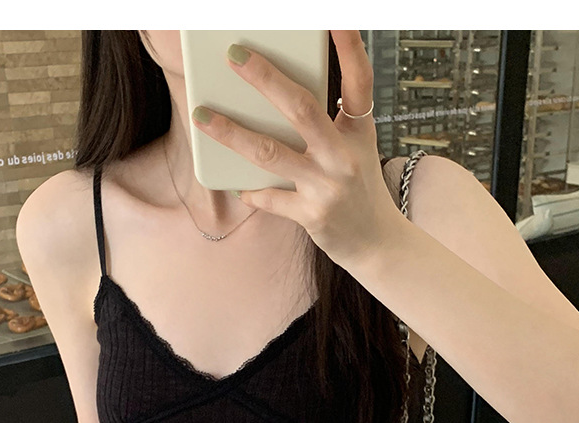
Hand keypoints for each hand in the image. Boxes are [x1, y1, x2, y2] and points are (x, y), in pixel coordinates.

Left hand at [191, 30, 405, 270]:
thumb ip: (325, 124)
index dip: (349, 47)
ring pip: (270, 152)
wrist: (376, 243)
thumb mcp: (353, 149)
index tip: (335, 17)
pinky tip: (236, 184)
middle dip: (264, 79)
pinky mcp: (311, 214)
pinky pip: (270, 197)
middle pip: (301, 108)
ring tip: (202, 115)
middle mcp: (344, 155)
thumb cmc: (359, 189)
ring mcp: (327, 185)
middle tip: (234, 56)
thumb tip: (276, 97)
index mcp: (360, 131)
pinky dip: (251, 190)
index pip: (360, 81)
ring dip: (231, 133)